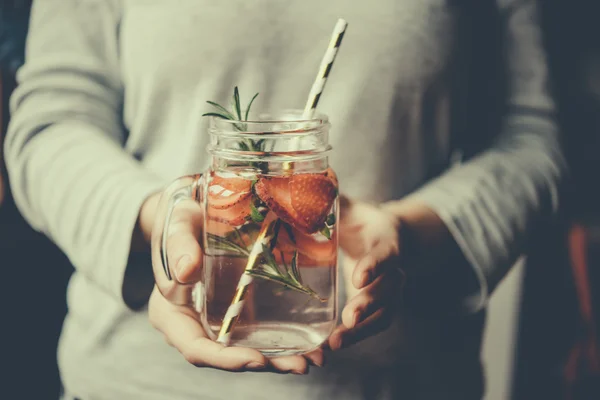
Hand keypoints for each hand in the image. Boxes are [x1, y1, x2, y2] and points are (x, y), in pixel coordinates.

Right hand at [146, 194, 323, 373]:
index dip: (225, 359)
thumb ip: (179, 244)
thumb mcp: (177, 224)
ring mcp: (217, 318)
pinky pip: (256, 329)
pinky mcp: (236, 308)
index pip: (195, 347)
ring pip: (246, 347)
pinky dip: (281, 337)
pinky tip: (309, 339)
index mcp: (171, 312)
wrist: (192, 211)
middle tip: (300, 365)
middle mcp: (194, 323)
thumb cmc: (179, 217)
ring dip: (279, 357)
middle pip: (227, 355)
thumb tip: (187, 272)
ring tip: (314, 358)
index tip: (256, 359)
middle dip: (263, 363)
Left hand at [327, 195, 405, 350]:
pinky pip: (373, 326)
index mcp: (386, 239)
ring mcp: (390, 290)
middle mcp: (394, 267)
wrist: (380, 235)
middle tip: (349, 318)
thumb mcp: (347, 206)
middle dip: (370, 304)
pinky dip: (354, 338)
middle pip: (390, 289)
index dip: (375, 264)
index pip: (386, 253)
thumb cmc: (359, 219)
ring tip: (336, 344)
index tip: (359, 276)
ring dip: (362, 330)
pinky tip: (330, 348)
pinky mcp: (379, 306)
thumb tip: (305, 184)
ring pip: (385, 314)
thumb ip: (330, 198)